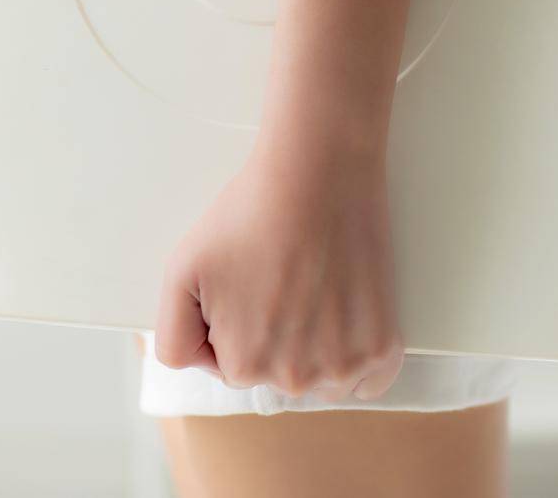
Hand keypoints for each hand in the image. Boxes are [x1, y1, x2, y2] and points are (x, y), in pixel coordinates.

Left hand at [155, 120, 405, 399]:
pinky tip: (346, 313)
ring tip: (315, 288)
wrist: (315, 176)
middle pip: (278, 374)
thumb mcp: (180, 273)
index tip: (250, 285)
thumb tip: (198, 366)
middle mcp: (295, 379)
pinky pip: (369, 381)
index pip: (233, 365)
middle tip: (283, 279)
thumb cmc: (248, 216)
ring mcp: (344, 366)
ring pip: (323, 379)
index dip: (236, 324)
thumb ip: (172, 337)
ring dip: (318, 348)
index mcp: (243, 366)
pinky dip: (359, 357)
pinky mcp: (384, 347)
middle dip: (277, 336)